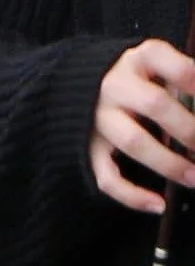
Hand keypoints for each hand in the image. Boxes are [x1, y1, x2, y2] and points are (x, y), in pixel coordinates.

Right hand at [90, 38, 194, 213]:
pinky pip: (106, 175)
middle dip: (190, 130)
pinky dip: (132, 195)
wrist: (81, 85)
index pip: (177, 68)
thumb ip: (185, 82)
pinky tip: (159, 205)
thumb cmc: (140, 78)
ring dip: (170, 164)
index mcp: (140, 60)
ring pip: (133, 142)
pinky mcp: (88, 147)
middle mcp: (115, 86)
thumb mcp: (160, 66)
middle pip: (156, 105)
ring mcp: (98, 118)